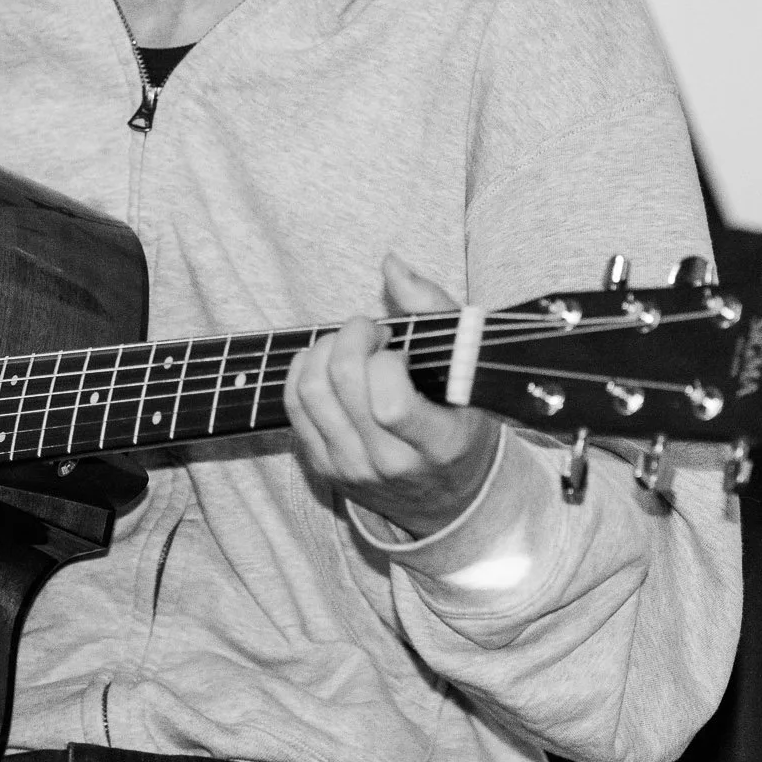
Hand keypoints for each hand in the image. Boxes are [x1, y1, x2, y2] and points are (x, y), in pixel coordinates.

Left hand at [285, 254, 500, 539]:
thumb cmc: (461, 421)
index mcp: (438, 443)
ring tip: (351, 344)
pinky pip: (293, 407)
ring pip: (310, 391)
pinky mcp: (324, 468)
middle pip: (342, 382)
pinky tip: (328, 362)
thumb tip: (390, 263)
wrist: (447, 498)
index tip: (402, 347)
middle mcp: (391, 463)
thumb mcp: (468, 371)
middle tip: (372, 330)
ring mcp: (351, 468)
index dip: (386, 360)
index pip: (389, 404)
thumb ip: (434, 310)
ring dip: (324, 348)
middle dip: (352, 335)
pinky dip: (303, 369)